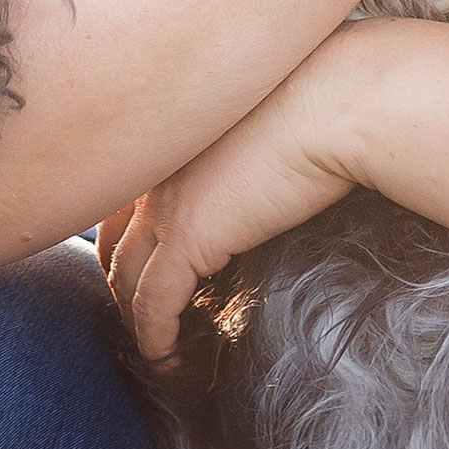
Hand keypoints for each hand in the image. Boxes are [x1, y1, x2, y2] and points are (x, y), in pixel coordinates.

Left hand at [97, 21, 388, 361]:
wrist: (336, 100)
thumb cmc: (323, 95)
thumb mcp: (265, 114)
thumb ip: (241, 141)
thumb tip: (258, 164)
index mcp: (170, 132)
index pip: (127, 192)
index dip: (129, 232)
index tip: (147, 260)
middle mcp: (155, 165)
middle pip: (112, 236)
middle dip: (121, 278)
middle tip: (139, 310)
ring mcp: (165, 202)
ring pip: (124, 275)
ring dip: (133, 314)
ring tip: (152, 340)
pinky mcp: (190, 238)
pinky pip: (153, 303)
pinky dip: (153, 335)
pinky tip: (164, 354)